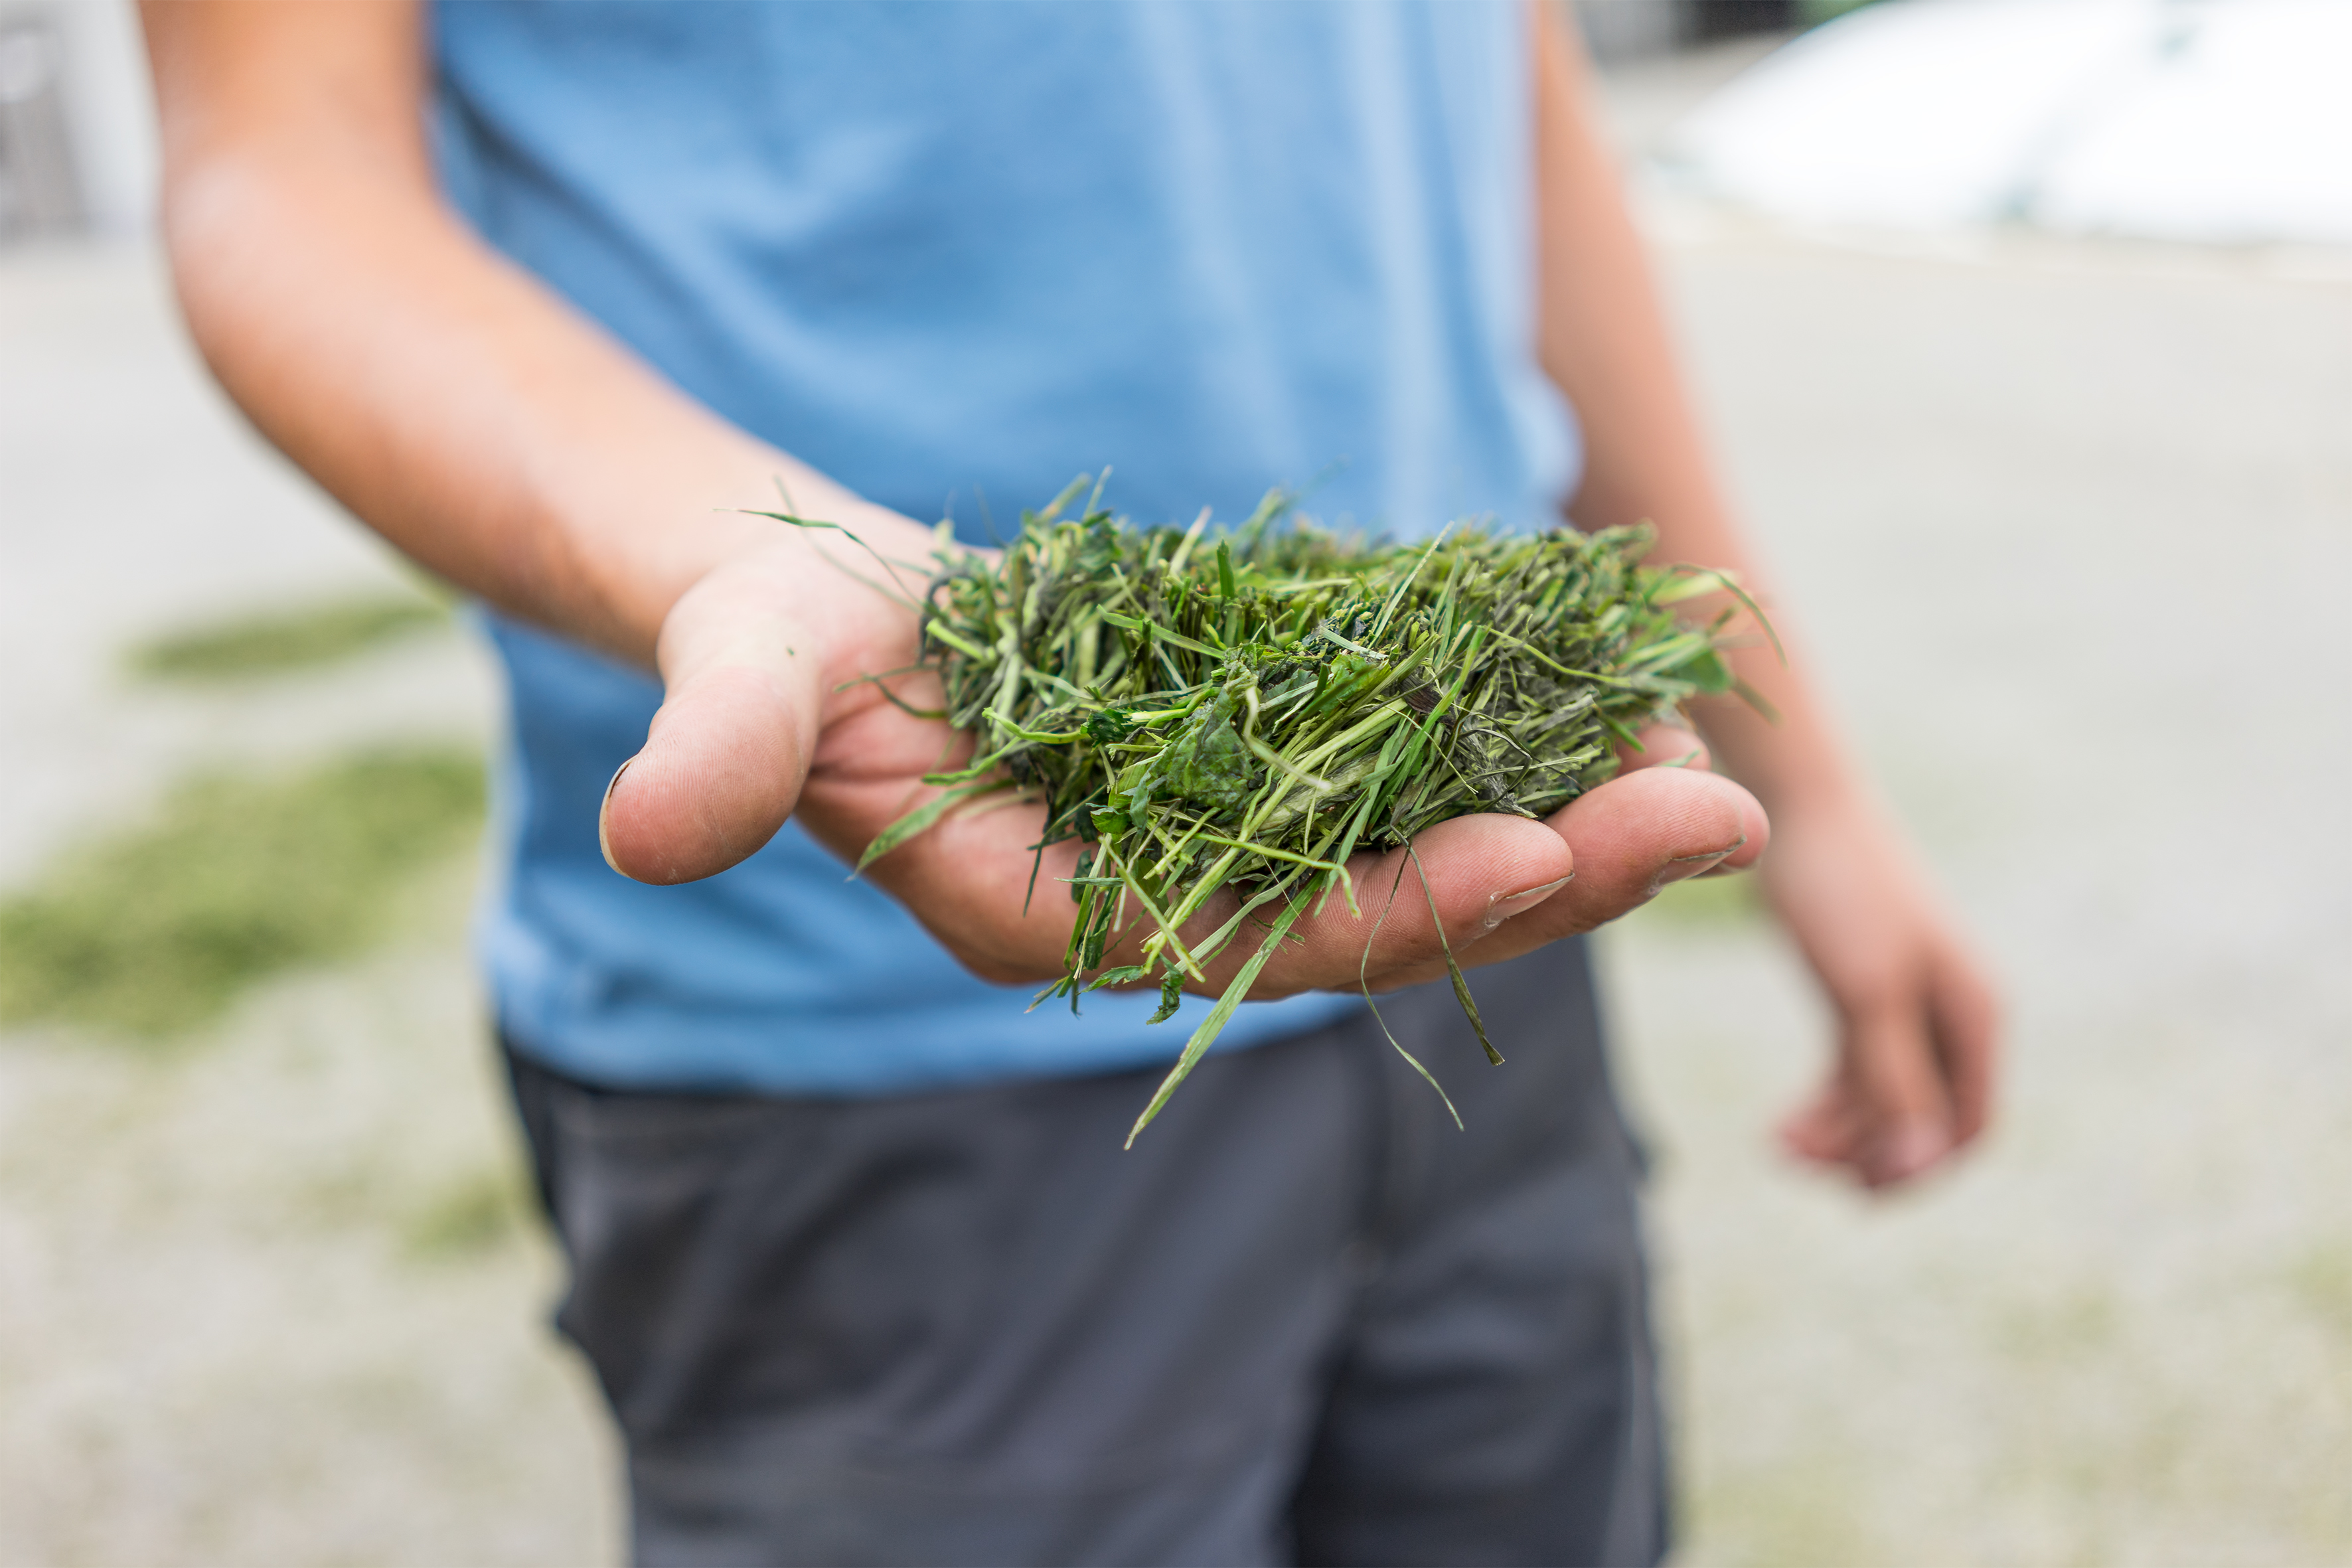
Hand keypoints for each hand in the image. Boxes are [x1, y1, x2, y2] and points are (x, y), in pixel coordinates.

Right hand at [597, 536, 1769, 998]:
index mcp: (1065, 919)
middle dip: (1550, 872)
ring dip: (1569, 802)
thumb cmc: (772, 647)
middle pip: (1381, 905)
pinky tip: (1615, 685)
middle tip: (1721, 818)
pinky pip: (1397, 750)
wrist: (819, 613)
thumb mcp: (744, 685)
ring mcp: (1219, 827)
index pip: (1255, 946)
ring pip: (1416, 834)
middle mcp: (1166, 892)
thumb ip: (720, 756)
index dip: (1394, 912)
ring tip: (1719, 753)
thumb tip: (649, 828)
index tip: (1536, 860)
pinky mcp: (1247, 749)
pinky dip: (1503, 723)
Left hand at [1762, 794, 1999, 1189]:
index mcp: (1973, 1016)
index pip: (1967, 1126)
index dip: (1918, 1168)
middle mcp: (1949, 1017)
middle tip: (1790, 1157)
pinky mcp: (1860, 998)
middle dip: (1864, 1151)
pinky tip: (1782, 1126)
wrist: (1795, 812)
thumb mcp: (1867, 993)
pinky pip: (1852, 1075)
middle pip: (1920, 1122)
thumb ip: (1894, 1078)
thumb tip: (1918, 1163)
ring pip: (1881, 1103)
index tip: (1854, 1189)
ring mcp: (1905, 1009)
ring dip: (1835, 1133)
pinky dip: (1823, 1105)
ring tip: (1775, 1141)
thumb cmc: (1842, 894)